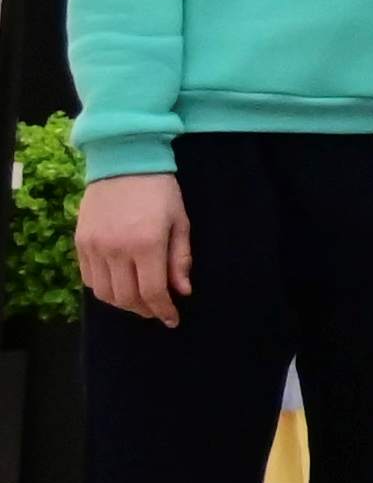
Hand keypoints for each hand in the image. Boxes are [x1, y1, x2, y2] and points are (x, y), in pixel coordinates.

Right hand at [76, 171, 191, 323]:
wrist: (123, 163)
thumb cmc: (160, 191)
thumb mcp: (180, 222)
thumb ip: (180, 259)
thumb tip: (182, 291)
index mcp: (146, 245)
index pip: (152, 292)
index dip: (163, 311)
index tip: (172, 319)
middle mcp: (116, 249)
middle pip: (127, 298)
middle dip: (145, 310)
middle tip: (158, 309)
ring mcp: (94, 247)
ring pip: (104, 293)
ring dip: (124, 303)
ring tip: (140, 300)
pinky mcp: (80, 242)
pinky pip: (89, 278)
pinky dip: (104, 289)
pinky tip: (119, 285)